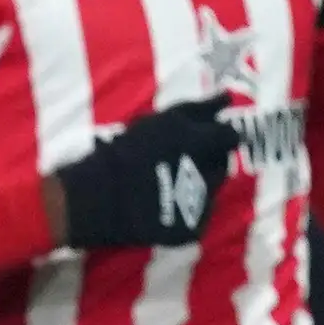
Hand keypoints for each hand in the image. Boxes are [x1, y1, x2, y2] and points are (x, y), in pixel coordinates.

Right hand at [50, 98, 240, 248]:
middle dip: (209, 160)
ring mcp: (200, 200)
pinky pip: (198, 215)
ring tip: (168, 184)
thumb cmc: (118, 153)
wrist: (93, 200)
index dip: (222, 137)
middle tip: (182, 162)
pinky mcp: (192, 226)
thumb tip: (228, 97)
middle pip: (222, 162)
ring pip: (212, 188)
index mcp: (195, 138)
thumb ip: (197, 109)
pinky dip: (186, 209)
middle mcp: (204, 168)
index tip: (209, 138)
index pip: (230, 135)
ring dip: (199, 183)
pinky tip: (162, 205)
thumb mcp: (156, 122)